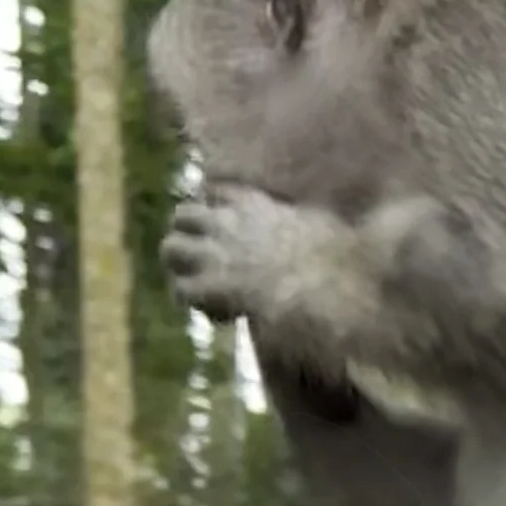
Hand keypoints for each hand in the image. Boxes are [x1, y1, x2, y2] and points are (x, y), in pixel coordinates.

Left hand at [162, 178, 328, 327]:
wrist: (324, 291)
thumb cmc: (335, 261)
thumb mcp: (323, 222)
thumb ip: (311, 216)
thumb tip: (328, 215)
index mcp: (253, 203)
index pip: (216, 190)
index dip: (212, 205)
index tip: (221, 222)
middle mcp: (226, 221)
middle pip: (183, 215)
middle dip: (188, 235)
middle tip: (204, 259)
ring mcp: (214, 253)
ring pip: (170, 248)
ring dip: (181, 267)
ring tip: (201, 287)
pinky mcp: (209, 286)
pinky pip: (182, 290)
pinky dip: (195, 302)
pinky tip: (220, 315)